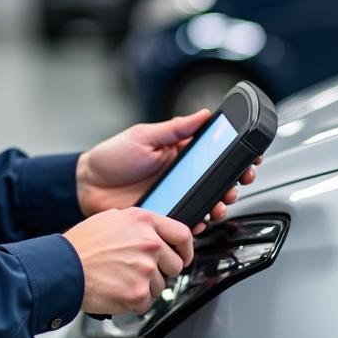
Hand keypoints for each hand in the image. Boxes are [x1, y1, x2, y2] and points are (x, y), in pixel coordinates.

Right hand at [63, 208, 192, 315]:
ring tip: (120, 279)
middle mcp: (149, 243)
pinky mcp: (138, 293)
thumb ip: (139, 225)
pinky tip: (117, 290)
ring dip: (144, 287)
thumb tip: (155, 234)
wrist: (63, 267)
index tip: (183, 256)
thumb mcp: (112, 219)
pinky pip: (147, 303)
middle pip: (175, 265)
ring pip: (160, 286)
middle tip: (139, 271)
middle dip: (161, 271)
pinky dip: (133, 302)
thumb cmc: (82, 245)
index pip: (183, 235)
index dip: (186, 249)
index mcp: (144, 222)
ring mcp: (145, 269)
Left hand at [76, 110, 262, 233]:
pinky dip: (197, 223)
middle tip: (238, 183)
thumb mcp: (143, 136)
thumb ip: (174, 128)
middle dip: (234, 183)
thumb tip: (203, 114)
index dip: (236, 156)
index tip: (250, 157)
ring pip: (207, 203)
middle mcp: (182, 177)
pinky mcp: (166, 216)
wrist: (87, 186)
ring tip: (220, 204)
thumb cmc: (112, 157)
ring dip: (220, 204)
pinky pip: (187, 222)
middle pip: (218, 181)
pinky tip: (198, 220)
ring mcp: (176, 197)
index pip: (215, 153)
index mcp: (180, 153)